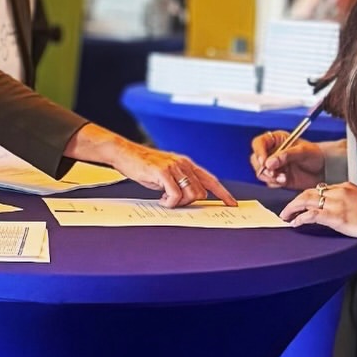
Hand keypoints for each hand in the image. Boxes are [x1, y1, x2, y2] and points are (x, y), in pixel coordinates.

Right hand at [111, 142, 234, 206]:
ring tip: (166, 199)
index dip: (223, 192)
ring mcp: (174, 167)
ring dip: (179, 203)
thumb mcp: (167, 172)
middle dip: (189, 202)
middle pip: (201, 192)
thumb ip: (180, 181)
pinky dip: (169, 202)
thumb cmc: (143, 165)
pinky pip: (175, 195)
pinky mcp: (162, 172)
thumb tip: (189, 196)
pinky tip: (162, 199)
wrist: (125, 153)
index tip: (231, 203)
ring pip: (190, 194)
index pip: (210, 179)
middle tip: (174, 201)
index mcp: (187, 164)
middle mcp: (183, 164)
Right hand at [250, 133, 324, 188]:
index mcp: (276, 140)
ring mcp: (274, 165)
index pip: (259, 143)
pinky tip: (285, 180)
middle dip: (263, 168)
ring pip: (261, 172)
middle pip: (256, 160)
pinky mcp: (276, 177)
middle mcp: (272, 152)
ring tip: (283, 178)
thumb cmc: (316, 155)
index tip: (264, 161)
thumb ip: (286, 155)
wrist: (324, 170)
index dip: (259, 152)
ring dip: (270, 177)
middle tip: (274, 172)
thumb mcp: (302, 151)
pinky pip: (268, 182)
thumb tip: (269, 163)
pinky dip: (275, 183)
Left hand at [280, 179, 356, 237]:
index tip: (298, 204)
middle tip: (285, 210)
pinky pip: (312, 215)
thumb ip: (345, 198)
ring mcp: (336, 204)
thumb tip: (332, 205)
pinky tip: (295, 223)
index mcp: (343, 187)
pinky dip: (300, 219)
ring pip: (306, 201)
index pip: (318, 189)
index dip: (305, 197)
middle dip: (294, 201)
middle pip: (308, 193)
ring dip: (292, 208)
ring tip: (285, 216)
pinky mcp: (335, 217)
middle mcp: (337, 193)